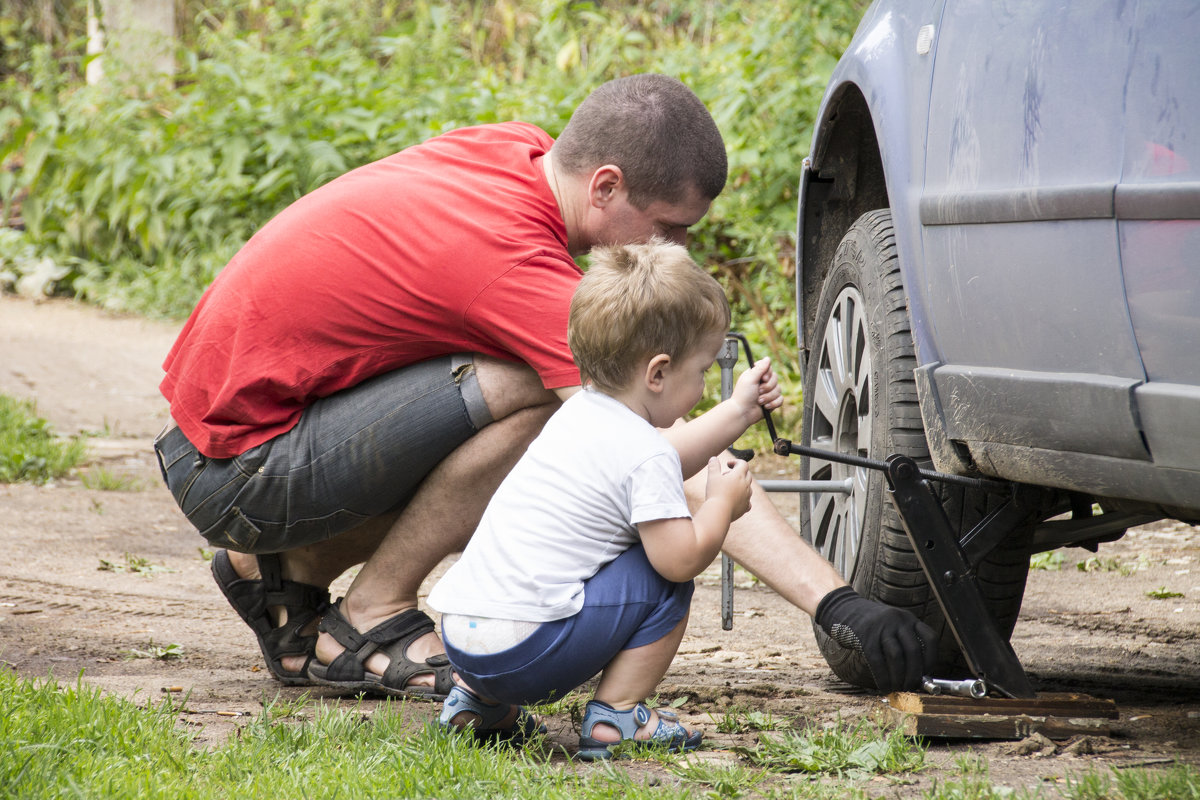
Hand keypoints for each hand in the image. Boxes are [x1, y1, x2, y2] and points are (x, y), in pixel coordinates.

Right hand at [704, 456, 751, 520]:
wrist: (719, 512)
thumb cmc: (715, 493)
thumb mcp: (712, 476)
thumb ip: (713, 466)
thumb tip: (714, 458)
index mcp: (739, 475)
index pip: (743, 464)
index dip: (736, 462)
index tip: (728, 465)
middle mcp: (746, 485)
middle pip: (747, 475)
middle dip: (737, 473)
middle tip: (725, 477)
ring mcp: (747, 497)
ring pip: (748, 488)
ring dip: (740, 485)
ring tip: (728, 489)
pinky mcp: (745, 507)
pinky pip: (748, 501)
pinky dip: (743, 499)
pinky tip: (736, 500)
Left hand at [731, 357, 781, 423]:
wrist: (743, 413)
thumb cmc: (743, 395)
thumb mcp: (750, 379)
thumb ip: (760, 368)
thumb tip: (767, 358)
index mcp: (756, 375)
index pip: (769, 368)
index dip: (768, 373)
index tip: (763, 378)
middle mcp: (762, 382)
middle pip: (776, 378)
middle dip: (767, 387)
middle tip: (758, 392)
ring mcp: (768, 392)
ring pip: (779, 390)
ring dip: (768, 397)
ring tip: (759, 401)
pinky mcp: (772, 401)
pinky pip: (780, 399)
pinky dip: (773, 403)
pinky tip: (765, 406)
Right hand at [813, 586, 938, 691]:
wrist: (842, 608)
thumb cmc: (869, 624)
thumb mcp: (891, 624)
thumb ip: (902, 642)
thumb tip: (915, 673)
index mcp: (907, 618)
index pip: (930, 638)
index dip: (931, 659)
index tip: (927, 673)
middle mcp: (897, 620)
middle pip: (914, 651)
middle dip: (914, 674)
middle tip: (911, 686)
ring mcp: (880, 628)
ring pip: (897, 658)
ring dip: (899, 678)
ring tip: (898, 688)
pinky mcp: (865, 637)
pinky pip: (877, 662)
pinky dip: (883, 678)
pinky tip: (883, 686)